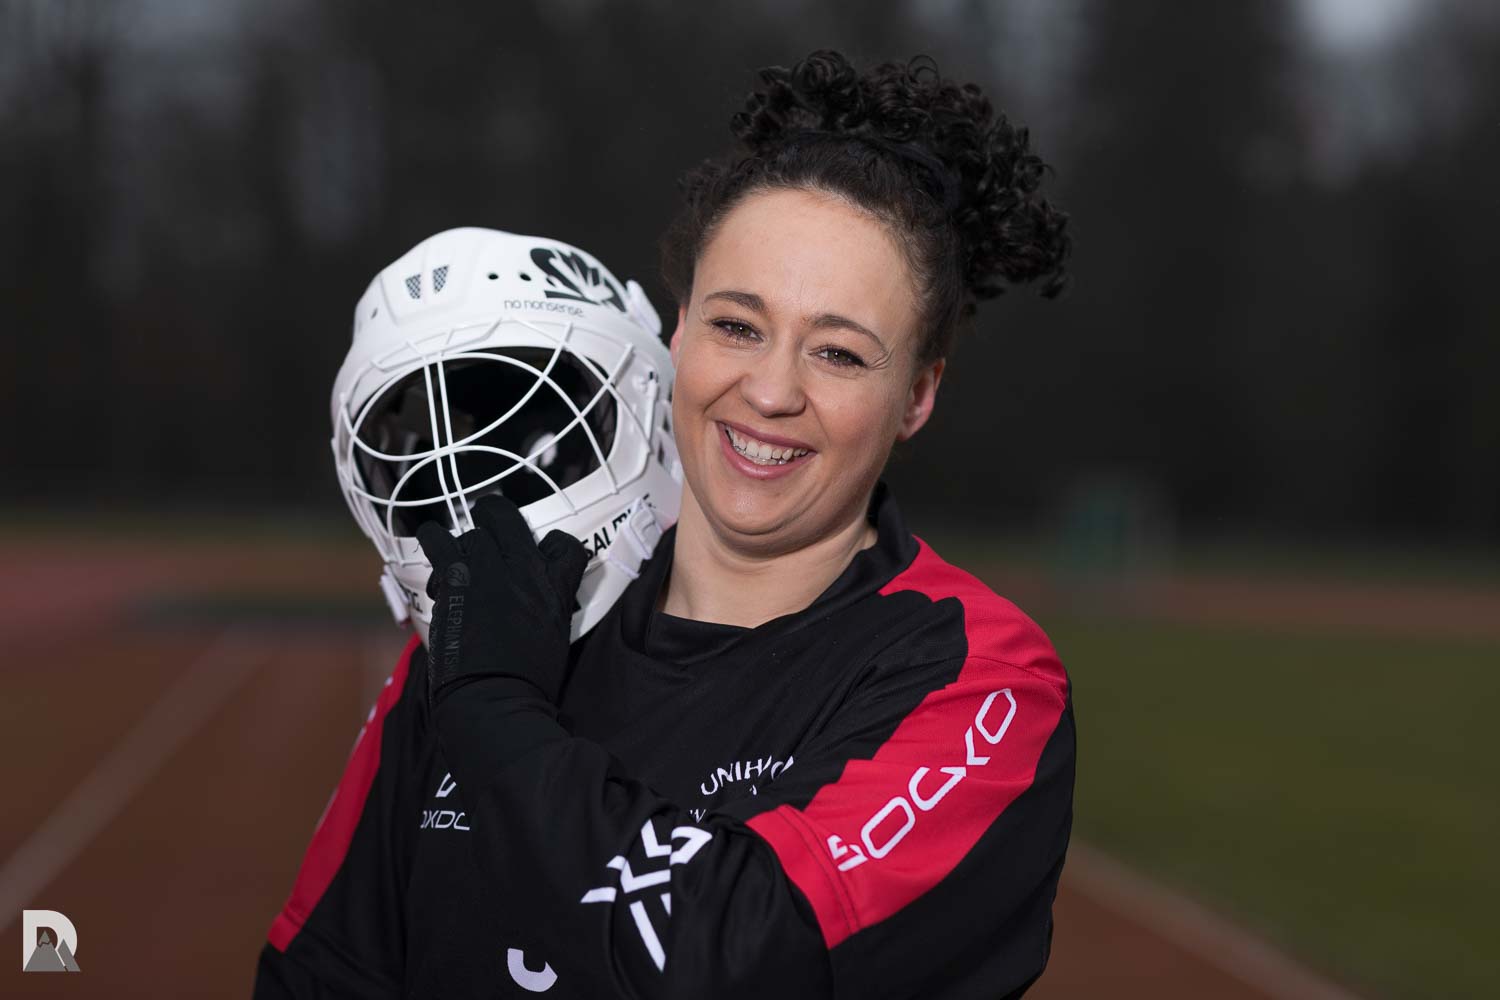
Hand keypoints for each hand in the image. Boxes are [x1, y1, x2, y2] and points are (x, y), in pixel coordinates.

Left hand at [416, 494, 587, 709]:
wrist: (496, 698)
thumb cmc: (528, 682)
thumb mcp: (555, 638)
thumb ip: (547, 610)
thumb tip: (532, 608)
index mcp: (556, 588)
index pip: (566, 544)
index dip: (552, 545)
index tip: (540, 554)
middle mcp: (526, 570)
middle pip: (508, 517)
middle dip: (496, 518)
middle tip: (488, 530)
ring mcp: (490, 570)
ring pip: (473, 531)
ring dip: (464, 541)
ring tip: (454, 548)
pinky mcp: (457, 579)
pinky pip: (439, 541)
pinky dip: (433, 540)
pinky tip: (432, 545)